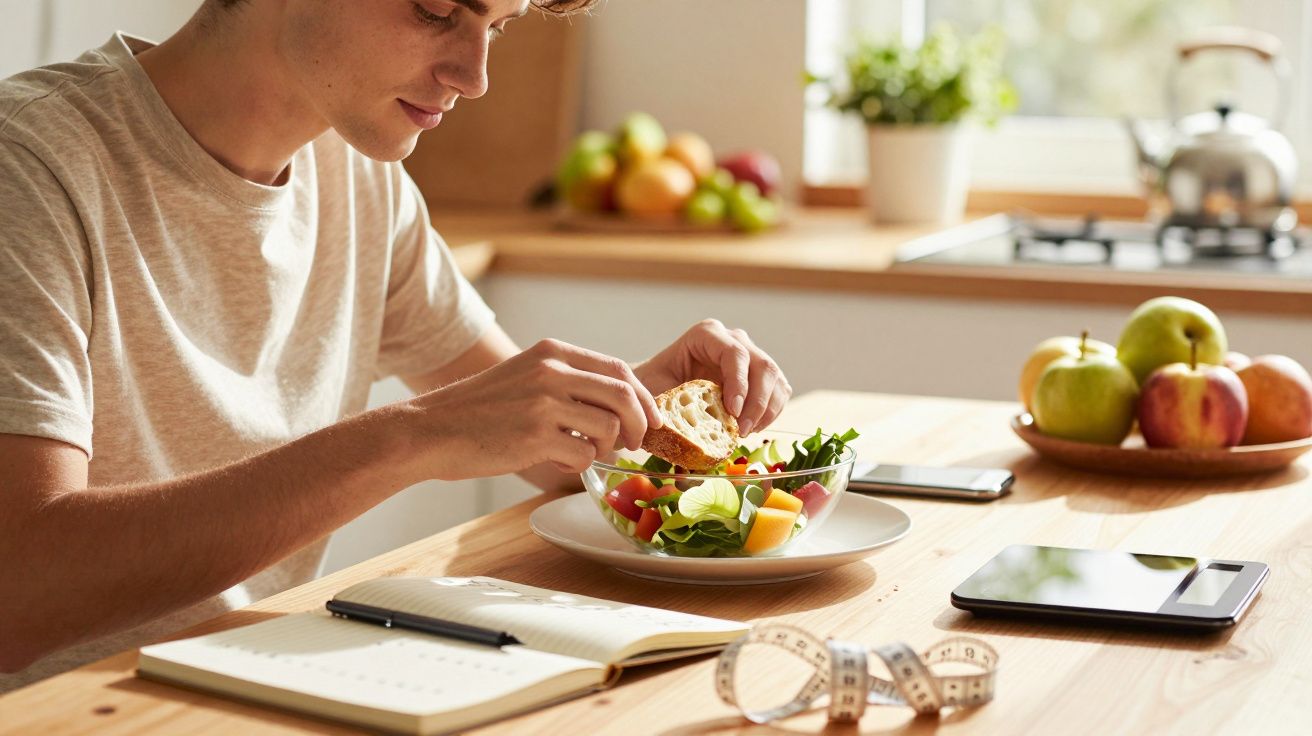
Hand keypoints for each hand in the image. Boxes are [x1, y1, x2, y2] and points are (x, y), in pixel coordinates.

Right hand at [406, 339, 661, 478]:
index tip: (652, 419)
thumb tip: (619, 405)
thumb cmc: (479, 411)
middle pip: (624, 395)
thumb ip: (566, 381)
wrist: (430, 431)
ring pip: (609, 428)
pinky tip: (555, 461)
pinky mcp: (534, 436)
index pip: (618, 369)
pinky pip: (583, 456)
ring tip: (580, 453)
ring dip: (604, 449)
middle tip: (632, 444)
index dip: (644, 398)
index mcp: (552, 352)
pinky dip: (577, 465)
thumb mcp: (524, 376)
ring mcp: (543, 402)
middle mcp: (551, 371)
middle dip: (639, 424)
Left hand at [633, 319, 791, 435]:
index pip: (735, 353)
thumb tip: (678, 421)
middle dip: (757, 402)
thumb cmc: (653, 384)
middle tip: (741, 430)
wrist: (659, 384)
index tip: (732, 412)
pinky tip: (752, 428)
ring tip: (744, 433)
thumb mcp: (654, 387)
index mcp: (706, 334)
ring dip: (766, 410)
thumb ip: (665, 399)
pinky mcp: (759, 375)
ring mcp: (750, 354)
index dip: (739, 383)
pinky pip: (779, 391)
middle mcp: (732, 339)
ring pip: (775, 379)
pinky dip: (771, 413)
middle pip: (763, 366)